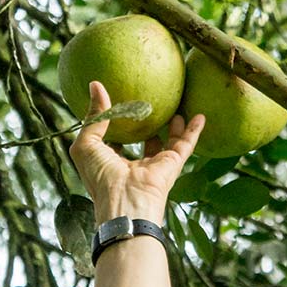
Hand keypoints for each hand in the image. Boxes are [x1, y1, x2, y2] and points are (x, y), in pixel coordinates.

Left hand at [69, 81, 204, 224]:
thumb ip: (94, 116)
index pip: (114, 142)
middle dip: (145, 126)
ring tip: (175, 109)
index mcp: (112, 163)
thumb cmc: (101, 178)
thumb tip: (95, 85)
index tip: (116, 108)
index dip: (114, 127)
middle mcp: (135, 165)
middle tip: (148, 106)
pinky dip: (194, 130)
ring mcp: (155, 164)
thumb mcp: (87, 144)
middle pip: (143, 141)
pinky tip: (200, 116)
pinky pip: (186, 143)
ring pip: (167, 142)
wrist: (125, 201)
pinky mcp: (172, 164)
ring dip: (172, 127)